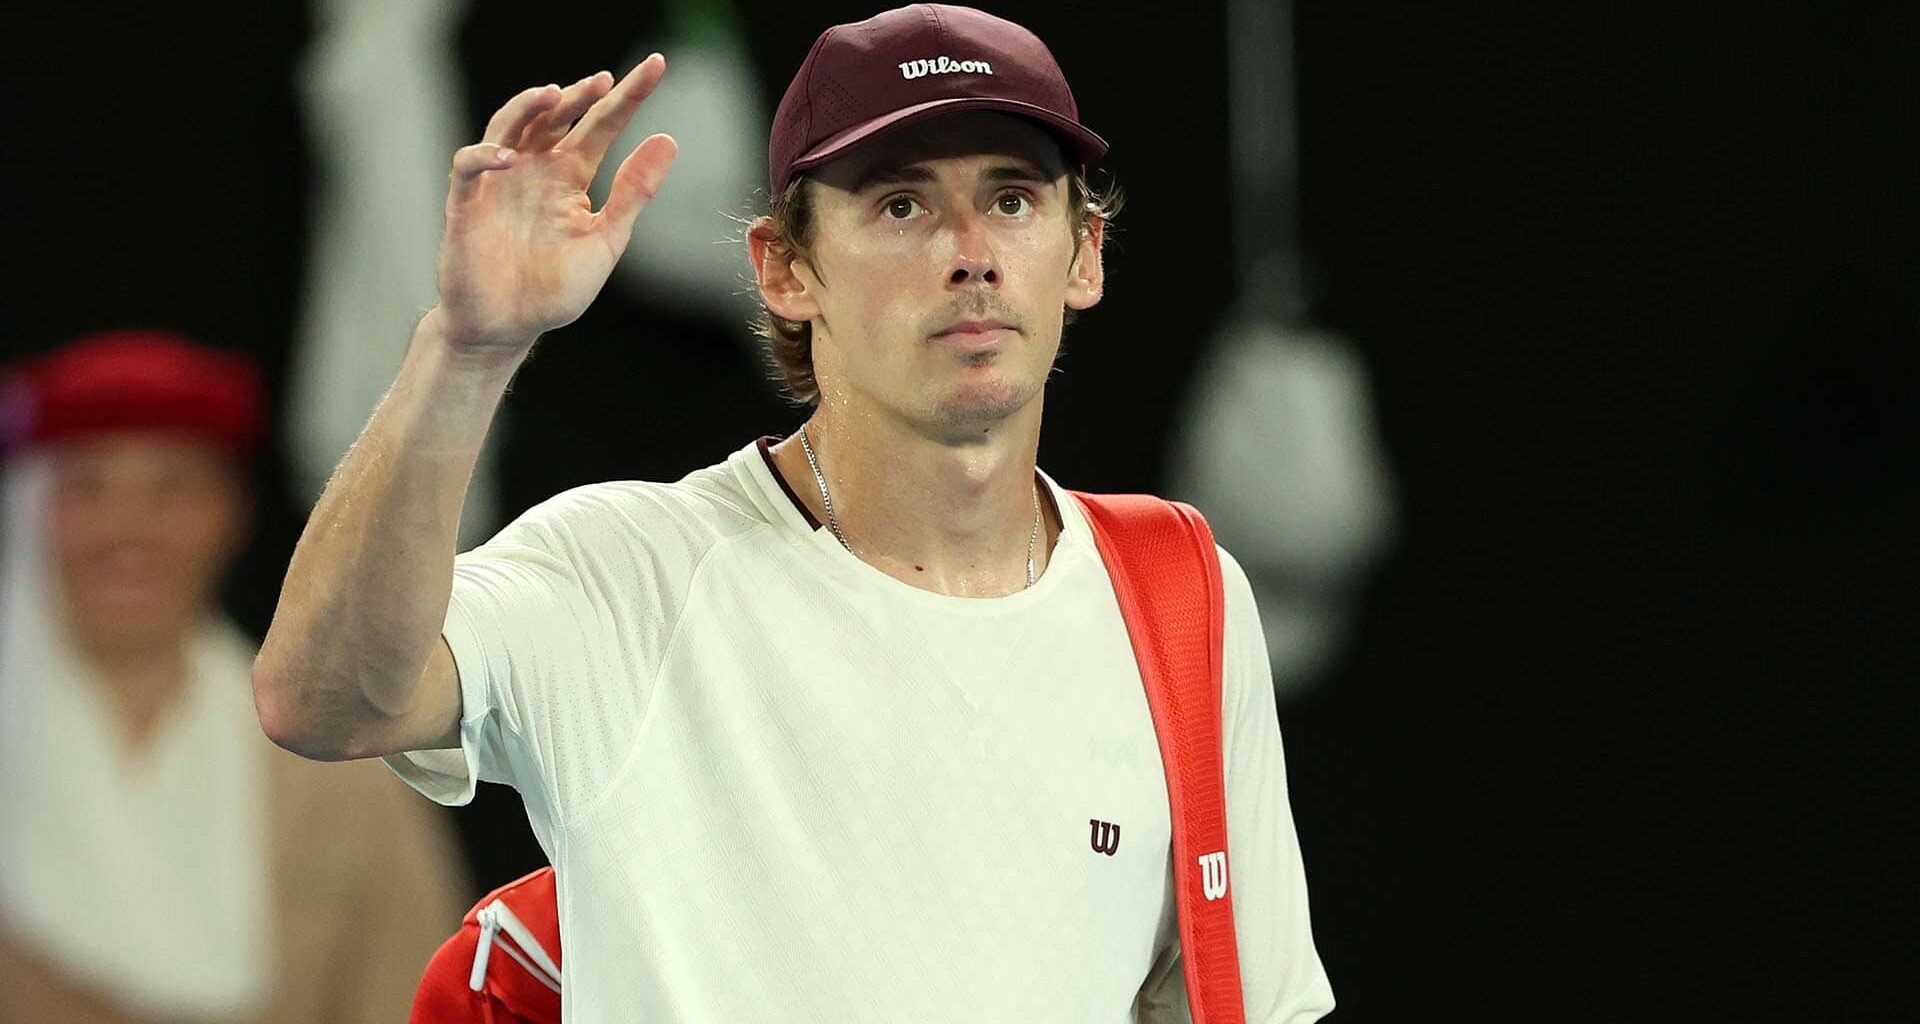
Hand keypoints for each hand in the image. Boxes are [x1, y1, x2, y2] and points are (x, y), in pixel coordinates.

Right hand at [434, 55, 678, 359]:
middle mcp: (534, 171)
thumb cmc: (555, 290)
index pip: (600, 126)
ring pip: (508, 128)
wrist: (508, 329)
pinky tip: (509, 157)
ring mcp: (498, 184)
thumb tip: (667, 139)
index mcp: (570, 178)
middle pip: (556, 118)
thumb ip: (634, 193)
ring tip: (554, 95)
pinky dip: (484, 157)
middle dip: (578, 95)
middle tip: (604, 80)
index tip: (657, 66)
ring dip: (528, 108)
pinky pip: (468, 168)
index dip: (626, 97)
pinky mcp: (467, 206)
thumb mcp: (606, 241)